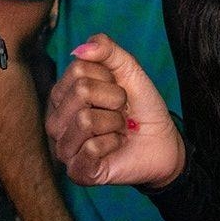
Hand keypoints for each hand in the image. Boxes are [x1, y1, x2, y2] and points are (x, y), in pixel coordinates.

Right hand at [46, 34, 185, 189]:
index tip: (117, 90)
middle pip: (81, 92)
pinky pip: (92, 148)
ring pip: (86, 120)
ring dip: (114, 123)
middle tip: (120, 113)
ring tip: (117, 130)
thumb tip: (80, 49)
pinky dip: (113, 143)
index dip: (109, 78)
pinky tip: (114, 147)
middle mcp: (56, 121)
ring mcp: (64, 148)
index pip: (78, 69)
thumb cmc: (141, 107)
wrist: (164, 142)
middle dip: (114, 99)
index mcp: (62, 95)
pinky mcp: (77, 172)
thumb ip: (107, 50)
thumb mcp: (129, 70)